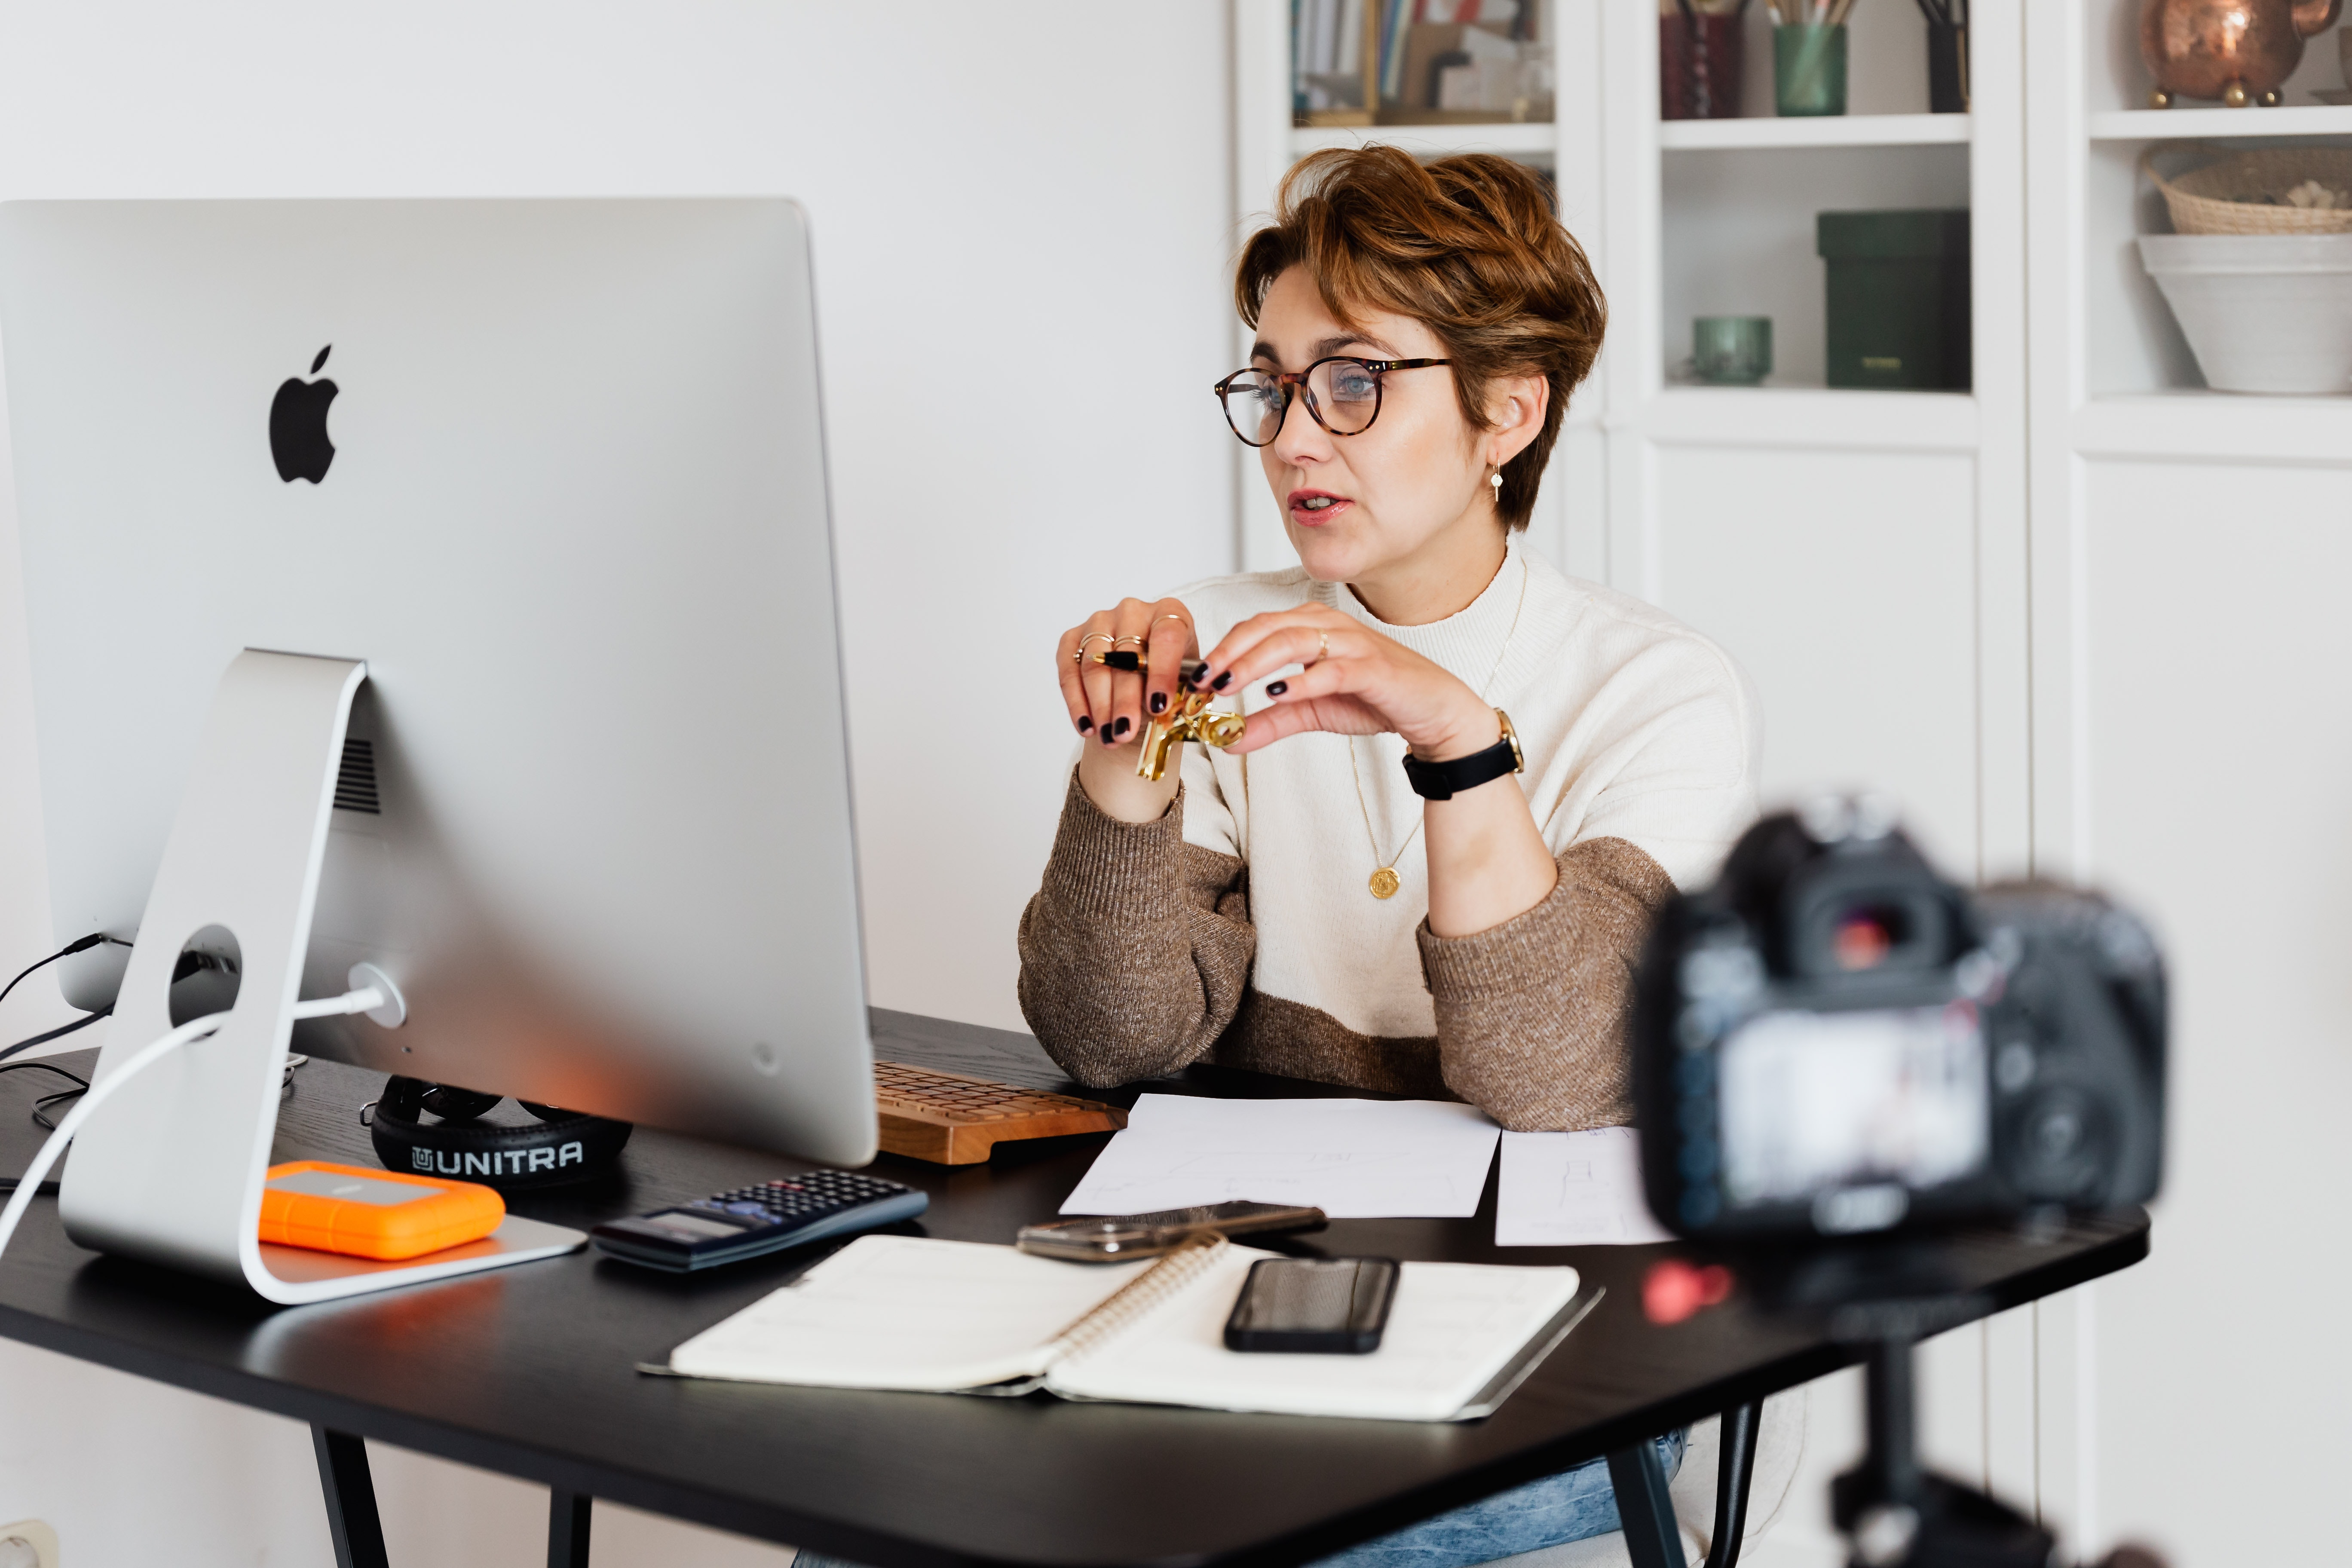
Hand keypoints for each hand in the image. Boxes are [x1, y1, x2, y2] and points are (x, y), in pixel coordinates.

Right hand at [1055, 597, 1196, 821]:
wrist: (1141, 683)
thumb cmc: (1166, 681)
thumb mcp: (1185, 685)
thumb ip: (1185, 693)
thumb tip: (1175, 707)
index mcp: (1170, 613)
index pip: (1167, 636)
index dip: (1163, 672)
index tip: (1159, 706)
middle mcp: (1133, 611)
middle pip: (1126, 654)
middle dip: (1125, 699)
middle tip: (1126, 731)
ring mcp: (1100, 621)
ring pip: (1095, 664)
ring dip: (1101, 705)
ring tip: (1109, 736)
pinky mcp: (1073, 638)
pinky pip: (1069, 670)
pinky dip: (1077, 703)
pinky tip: (1088, 727)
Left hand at [1191, 605, 1498, 761]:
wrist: (1431, 711)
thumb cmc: (1373, 699)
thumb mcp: (1312, 712)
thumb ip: (1270, 722)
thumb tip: (1228, 740)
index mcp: (1311, 626)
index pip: (1256, 626)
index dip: (1223, 648)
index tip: (1196, 678)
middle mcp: (1329, 625)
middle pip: (1267, 627)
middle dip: (1229, 652)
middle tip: (1202, 680)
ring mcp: (1352, 643)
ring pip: (1293, 640)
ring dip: (1254, 661)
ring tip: (1227, 683)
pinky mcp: (1373, 667)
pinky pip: (1331, 669)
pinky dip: (1301, 680)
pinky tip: (1276, 693)